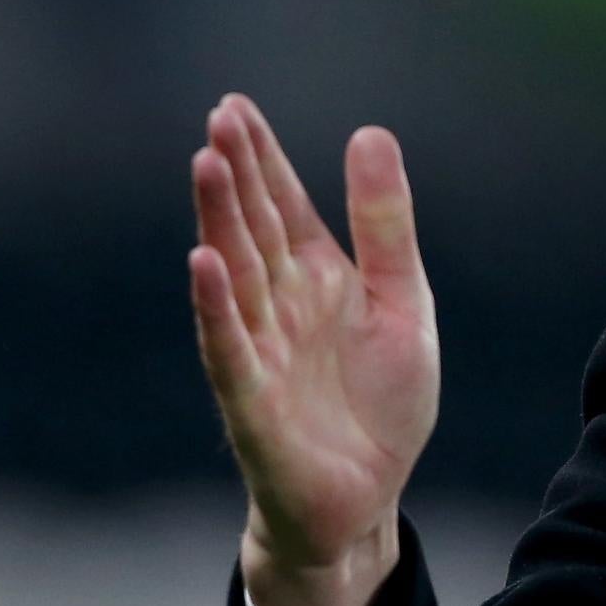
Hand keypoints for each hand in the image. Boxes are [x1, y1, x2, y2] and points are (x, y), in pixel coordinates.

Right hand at [188, 95, 438, 578]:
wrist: (368, 499)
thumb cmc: (379, 405)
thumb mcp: (403, 304)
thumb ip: (386, 227)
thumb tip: (370, 132)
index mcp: (318, 280)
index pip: (284, 206)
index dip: (261, 159)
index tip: (234, 105)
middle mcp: (281, 306)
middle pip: (254, 229)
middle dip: (236, 174)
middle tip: (218, 118)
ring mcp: (262, 350)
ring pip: (236, 274)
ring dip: (219, 220)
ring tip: (205, 163)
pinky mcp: (254, 402)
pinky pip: (230, 347)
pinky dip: (216, 307)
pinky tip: (202, 263)